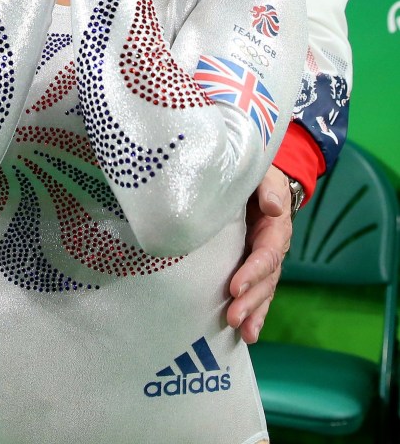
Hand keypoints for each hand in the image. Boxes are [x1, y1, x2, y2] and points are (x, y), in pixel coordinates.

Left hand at [226, 165, 291, 342]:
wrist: (260, 180)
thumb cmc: (259, 177)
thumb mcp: (265, 175)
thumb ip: (267, 187)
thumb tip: (272, 206)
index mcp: (275, 227)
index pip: (267, 253)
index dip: (253, 271)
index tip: (236, 286)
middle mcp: (273, 248)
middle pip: (266, 279)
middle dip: (251, 300)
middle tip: (233, 317)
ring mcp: (264, 260)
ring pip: (263, 291)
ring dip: (253, 312)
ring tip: (243, 332)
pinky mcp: (253, 266)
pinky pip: (257, 292)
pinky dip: (254, 313)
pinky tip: (246, 334)